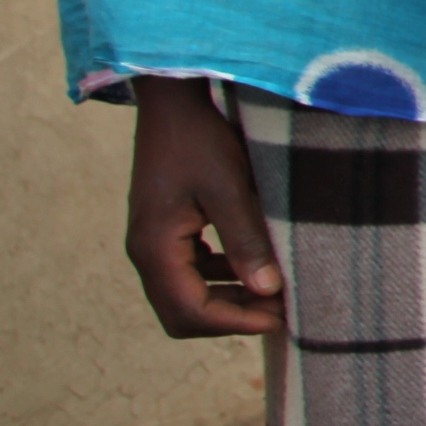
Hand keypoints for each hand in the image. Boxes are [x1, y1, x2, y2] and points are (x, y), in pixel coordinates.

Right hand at [126, 79, 281, 336]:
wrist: (173, 102)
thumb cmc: (200, 138)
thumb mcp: (228, 187)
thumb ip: (245, 240)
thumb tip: (267, 290)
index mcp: (154, 247)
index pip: (189, 311)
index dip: (235, 323)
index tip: (279, 317)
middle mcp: (145, 252)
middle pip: (182, 313)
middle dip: (230, 318)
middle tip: (279, 309)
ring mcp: (151, 242)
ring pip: (184, 295)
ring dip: (227, 299)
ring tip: (274, 291)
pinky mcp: (164, 230)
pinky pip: (188, 271)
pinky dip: (219, 278)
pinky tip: (252, 265)